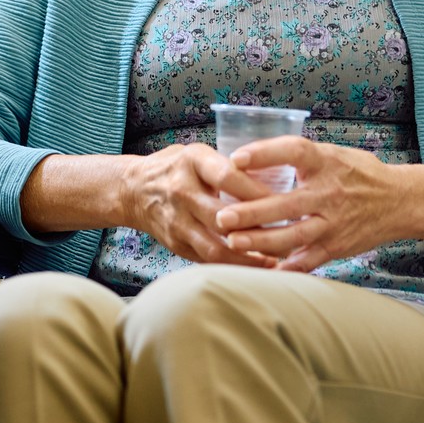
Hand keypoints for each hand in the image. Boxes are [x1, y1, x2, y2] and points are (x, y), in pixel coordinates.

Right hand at [121, 143, 278, 267]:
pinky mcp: (176, 243)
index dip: (257, 192)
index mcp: (192, 161)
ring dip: (248, 257)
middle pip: (223, 216)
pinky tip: (256, 268)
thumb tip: (276, 180)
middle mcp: (181, 191)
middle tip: (290, 236)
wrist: (133, 190)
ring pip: (216, 246)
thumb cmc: (177, 169)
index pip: (228, 177)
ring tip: (277, 261)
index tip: (284, 202)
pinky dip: (234, 266)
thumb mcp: (199, 155)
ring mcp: (176, 220)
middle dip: (258, 229)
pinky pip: (208, 259)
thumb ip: (228, 167)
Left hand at [214, 136, 401, 271]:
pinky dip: (286, 268)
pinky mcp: (337, 247)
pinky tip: (262, 270)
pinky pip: (308, 261)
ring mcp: (334, 223)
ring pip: (294, 236)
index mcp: (327, 162)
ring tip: (232, 242)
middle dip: (252, 212)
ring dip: (261, 242)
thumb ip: (298, 156)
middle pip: (288, 204)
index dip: (265, 153)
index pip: (294, 152)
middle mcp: (330, 193)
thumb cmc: (358, 173)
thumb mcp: (332, 153)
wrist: (401, 201)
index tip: (235, 159)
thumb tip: (250, 156)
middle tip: (221, 216)